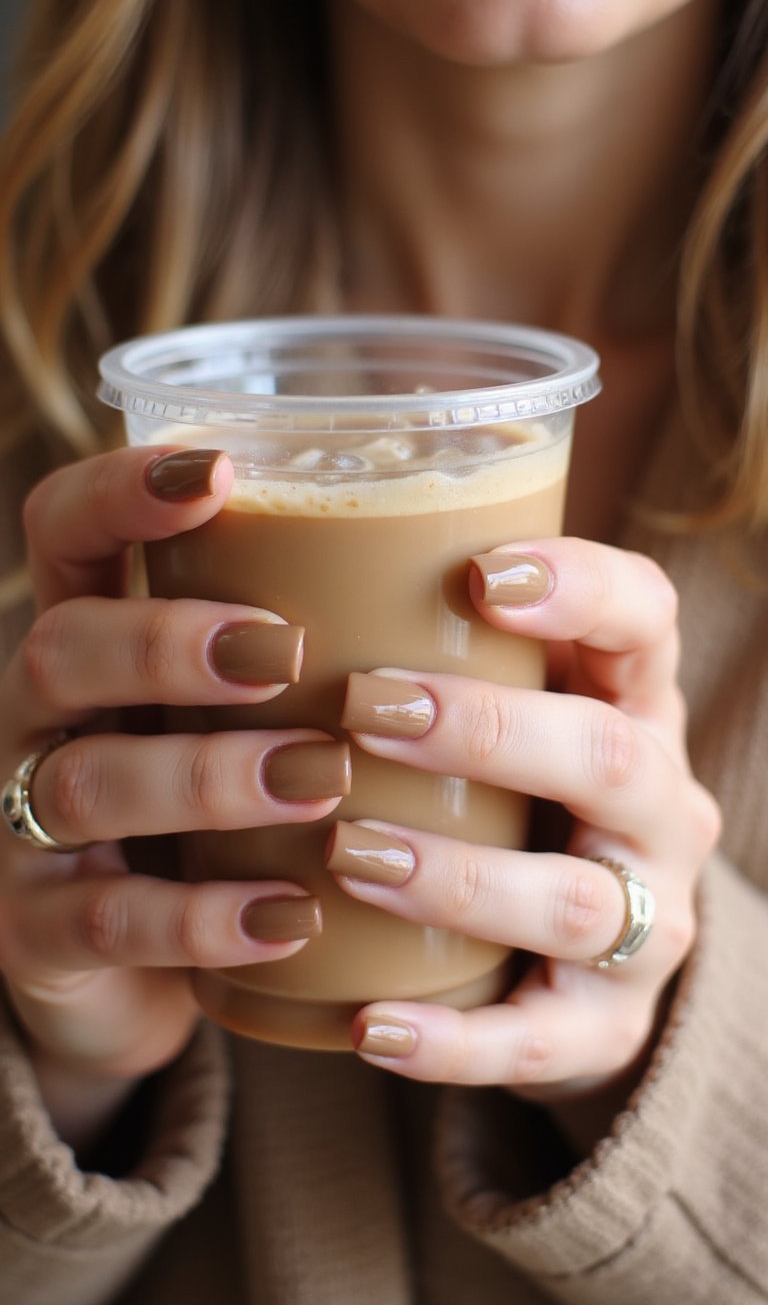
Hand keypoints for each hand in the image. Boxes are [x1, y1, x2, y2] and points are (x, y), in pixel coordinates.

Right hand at [0, 447, 346, 1142]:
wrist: (154, 967)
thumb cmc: (235, 806)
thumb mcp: (260, 714)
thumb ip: (322, 645)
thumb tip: (492, 564)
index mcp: (97, 636)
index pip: (67, 530)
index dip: (120, 492)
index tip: (219, 473)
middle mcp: (46, 718)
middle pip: (64, 648)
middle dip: (168, 643)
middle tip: (284, 651)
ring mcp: (27, 826)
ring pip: (86, 782)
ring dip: (206, 775)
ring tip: (321, 777)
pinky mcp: (43, 934)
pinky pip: (108, 921)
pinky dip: (203, 917)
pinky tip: (292, 915)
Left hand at [327, 538, 719, 1115]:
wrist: (572, 949)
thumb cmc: (510, 791)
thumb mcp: (502, 704)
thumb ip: (429, 646)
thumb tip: (258, 569)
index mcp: (634, 704)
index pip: (646, 620)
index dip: (581, 588)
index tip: (481, 573)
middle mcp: (660, 809)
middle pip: (611, 757)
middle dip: (489, 731)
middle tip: (367, 708)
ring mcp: (646, 923)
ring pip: (574, 901)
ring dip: (459, 877)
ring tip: (352, 855)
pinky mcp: (606, 1025)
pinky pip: (538, 1041)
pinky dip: (453, 1040)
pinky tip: (368, 1024)